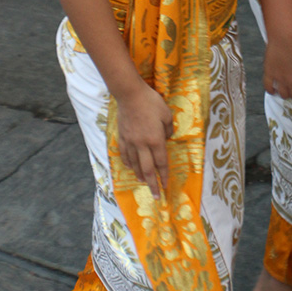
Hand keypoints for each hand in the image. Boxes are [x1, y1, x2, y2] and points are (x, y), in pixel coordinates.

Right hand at [116, 81, 173, 196]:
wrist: (130, 95)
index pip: (161, 162)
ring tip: (143, 182)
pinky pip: (124, 155)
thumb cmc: (151, 102)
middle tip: (155, 196)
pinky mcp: (122, 138)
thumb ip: (169, 128)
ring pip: (135, 164)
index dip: (163, 175)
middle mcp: (142, 145)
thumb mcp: (167, 114)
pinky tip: (130, 167)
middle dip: (152, 184)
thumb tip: (167, 138)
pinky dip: (128, 163)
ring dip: (140, 175)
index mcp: (156, 140)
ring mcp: (130, 142)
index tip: (165, 186)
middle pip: (147, 169)